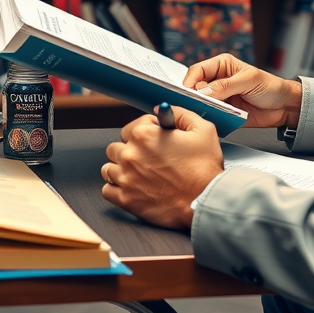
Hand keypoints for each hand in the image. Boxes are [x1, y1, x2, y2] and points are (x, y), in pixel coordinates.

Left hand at [101, 107, 222, 229]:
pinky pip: (107, 190)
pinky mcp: (125, 199)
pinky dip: (116, 189)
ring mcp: (125, 178)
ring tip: (139, 175)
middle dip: (131, 151)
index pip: (133, 127)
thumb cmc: (204, 170)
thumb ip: (179, 113)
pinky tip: (132, 188)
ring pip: (109, 168)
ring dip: (121, 170)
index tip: (156, 142)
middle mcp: (130, 154)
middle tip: (149, 160)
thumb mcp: (202, 130)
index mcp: (144, 135)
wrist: (206, 202)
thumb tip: (161, 109)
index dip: (148, 133)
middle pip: (117, 146)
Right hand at [182, 54, 301, 129]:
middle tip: (194, 104)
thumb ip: (226, 85)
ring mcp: (219, 97)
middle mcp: (217, 80)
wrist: (284, 107)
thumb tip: (204, 91)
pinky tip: (210, 120)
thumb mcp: (249, 81)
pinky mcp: (223, 112)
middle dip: (193, 95)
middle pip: (195, 87)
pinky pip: (210, 115)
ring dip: (200, 108)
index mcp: (222, 65)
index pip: (198, 70)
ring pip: (200, 102)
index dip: (190, 81)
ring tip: (202, 113)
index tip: (187, 92)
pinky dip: (208, 118)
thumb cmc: (270, 87)